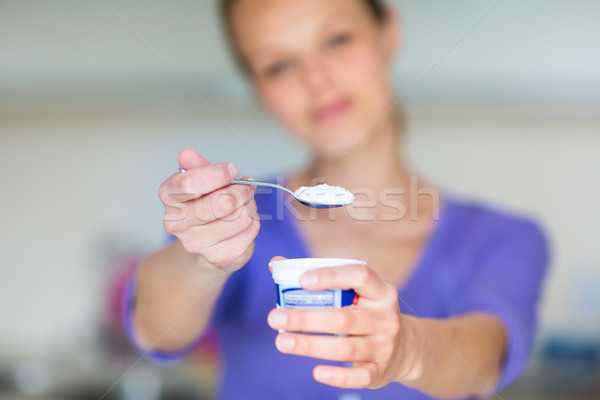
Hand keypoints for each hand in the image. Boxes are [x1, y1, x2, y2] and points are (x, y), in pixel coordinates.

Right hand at [159, 148, 259, 270]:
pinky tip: (244, 223)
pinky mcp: (219, 258)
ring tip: (243, 206)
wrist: (206, 244)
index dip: (218, 174)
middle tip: (246, 188)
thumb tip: (187, 154)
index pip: (190, 183)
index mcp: (169, 197)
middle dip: (242, 191)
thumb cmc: (204, 205)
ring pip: (242, 217)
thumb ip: (197, 165)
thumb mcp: (200, 180)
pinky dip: (254, 223)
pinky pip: (251, 231)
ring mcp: (197, 244)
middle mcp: (177, 223)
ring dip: (250, 207)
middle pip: (223, 202)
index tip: (231, 170)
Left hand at [267, 257, 411, 388]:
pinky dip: (337, 376)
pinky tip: (316, 372)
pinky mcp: (380, 371)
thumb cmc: (366, 312)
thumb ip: (317, 278)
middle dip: (306, 318)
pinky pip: (359, 376)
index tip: (301, 280)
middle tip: (275, 317)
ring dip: (310, 345)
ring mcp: (385, 345)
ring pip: (346, 347)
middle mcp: (385, 317)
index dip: (331, 276)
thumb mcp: (354, 292)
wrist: (405, 349)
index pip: (360, 276)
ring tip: (282, 342)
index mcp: (380, 291)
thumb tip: (276, 264)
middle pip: (344, 317)